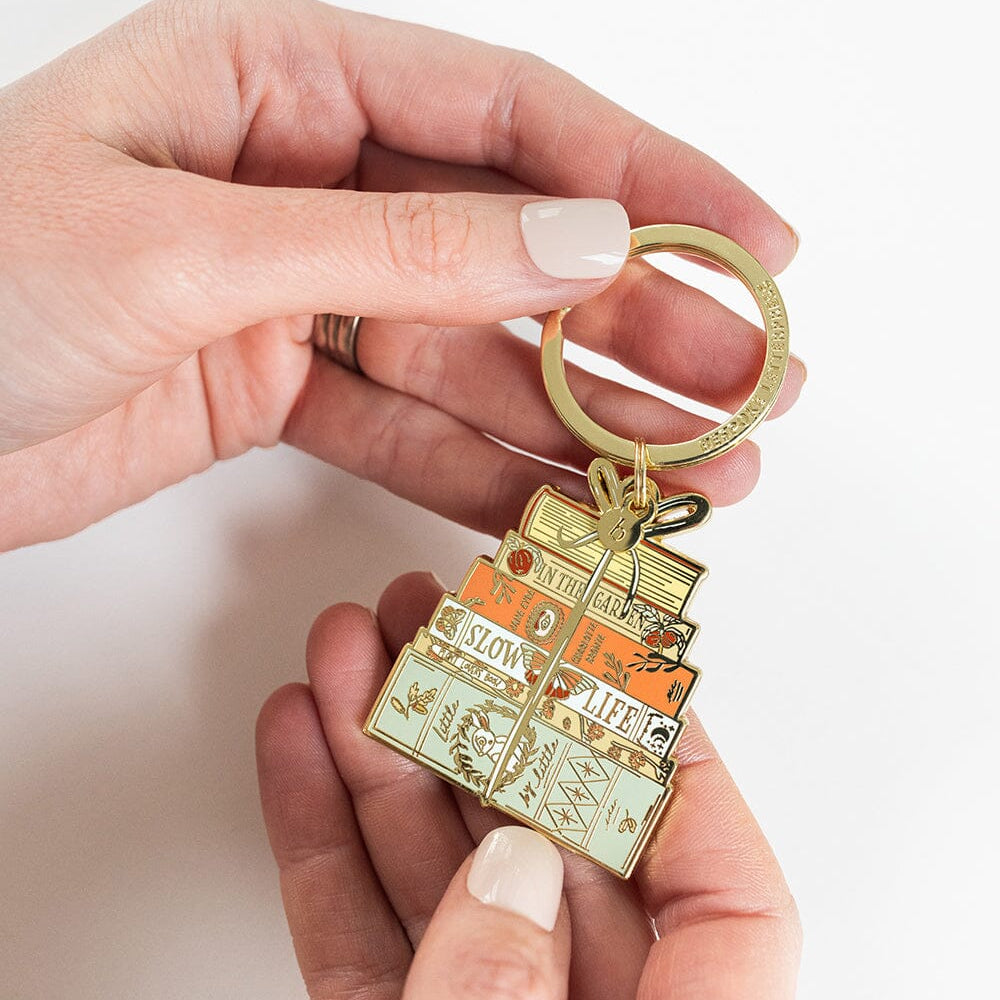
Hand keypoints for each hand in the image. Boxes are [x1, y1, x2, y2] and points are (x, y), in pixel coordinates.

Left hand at [0, 0, 802, 550]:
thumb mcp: (196, 243)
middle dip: (642, 325)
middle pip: (515, 252)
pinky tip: (569, 505)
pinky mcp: (279, 389)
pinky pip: (408, 429)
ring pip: (476, 356)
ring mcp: (300, 293)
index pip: (511, 120)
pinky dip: (486, 472)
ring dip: (584, 415)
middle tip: (752, 387)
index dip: (650, 180)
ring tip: (697, 466)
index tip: (755, 241)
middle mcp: (307, 180)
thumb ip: (400, 245)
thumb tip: (577, 245)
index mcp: (282, 82)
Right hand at [256, 572, 800, 998]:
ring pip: (435, 869)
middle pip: (548, 841)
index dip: (676, 760)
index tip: (616, 659)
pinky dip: (317, 838)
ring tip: (346, 645)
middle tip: (439, 613)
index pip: (718, 883)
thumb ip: (510, 988)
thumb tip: (510, 868)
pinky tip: (297, 740)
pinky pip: (353, 930)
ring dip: (381, 747)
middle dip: (481, 712)